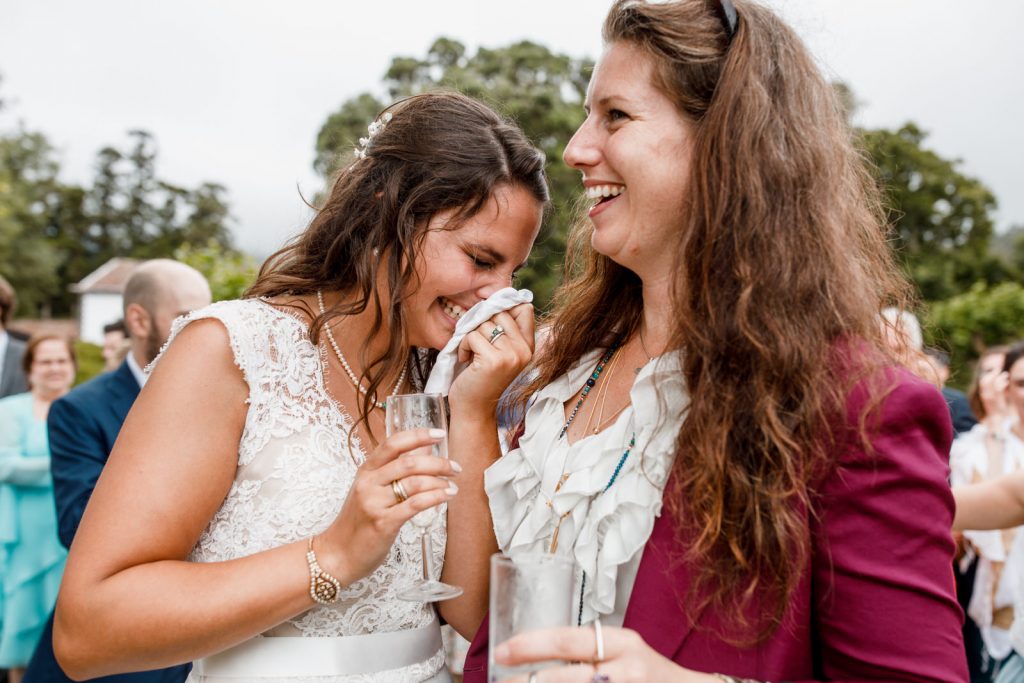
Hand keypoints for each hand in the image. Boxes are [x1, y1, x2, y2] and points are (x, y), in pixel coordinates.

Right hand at [317, 427, 459, 583]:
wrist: (337, 554)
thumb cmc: (357, 523)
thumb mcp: (371, 490)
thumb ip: (395, 469)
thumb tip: (425, 449)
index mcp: (366, 471)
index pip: (393, 443)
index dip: (418, 436)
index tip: (439, 434)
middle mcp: (368, 483)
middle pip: (408, 463)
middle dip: (438, 463)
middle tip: (455, 468)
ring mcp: (374, 502)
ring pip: (414, 483)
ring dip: (439, 482)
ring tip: (452, 486)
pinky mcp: (383, 523)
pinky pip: (414, 505)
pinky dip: (435, 498)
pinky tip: (446, 496)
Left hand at [449, 303, 534, 412]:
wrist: (474, 409)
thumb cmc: (481, 378)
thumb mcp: (500, 352)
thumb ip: (504, 329)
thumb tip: (494, 297)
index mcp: (528, 346)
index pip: (524, 308)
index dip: (503, 308)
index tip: (489, 323)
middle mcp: (524, 350)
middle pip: (499, 313)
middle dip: (481, 324)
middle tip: (476, 343)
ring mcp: (511, 355)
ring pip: (483, 324)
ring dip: (469, 337)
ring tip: (471, 355)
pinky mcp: (494, 360)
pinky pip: (472, 336)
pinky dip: (462, 346)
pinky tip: (465, 360)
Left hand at [493, 624, 704, 682]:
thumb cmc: (648, 674)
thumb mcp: (623, 651)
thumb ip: (587, 651)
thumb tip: (533, 657)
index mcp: (623, 643)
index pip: (569, 640)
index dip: (530, 646)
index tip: (502, 652)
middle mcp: (628, 669)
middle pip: (567, 677)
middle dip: (528, 680)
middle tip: (502, 682)